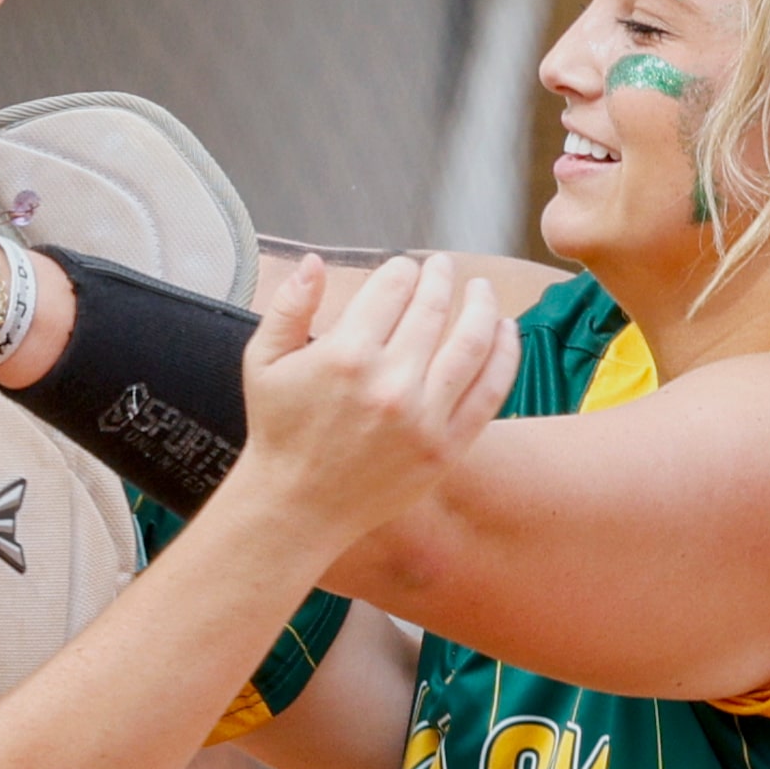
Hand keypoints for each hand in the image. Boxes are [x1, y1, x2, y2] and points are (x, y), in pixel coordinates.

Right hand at [227, 255, 517, 544]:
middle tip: (444, 268)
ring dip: (482, 307)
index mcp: (345, 355)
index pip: (392, 288)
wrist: (297, 507)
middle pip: (432, 309)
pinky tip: (506, 331)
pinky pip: (489, 392)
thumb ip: (288, 307)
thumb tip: (315, 261)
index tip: (406, 268)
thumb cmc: (279, 431)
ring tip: (481, 289)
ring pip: (471, 343)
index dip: (402, 270)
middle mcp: (389, 383)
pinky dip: (505, 355)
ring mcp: (423, 418)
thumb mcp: (262, 362)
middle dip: (441, 279)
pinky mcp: (445, 448)